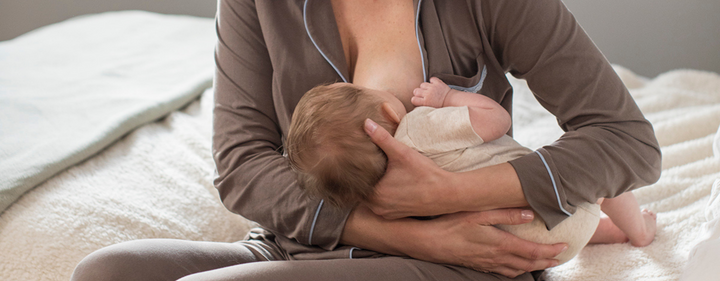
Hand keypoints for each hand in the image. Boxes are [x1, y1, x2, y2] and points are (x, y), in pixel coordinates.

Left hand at [363, 118, 454, 218]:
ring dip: (374, 187)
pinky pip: (382, 204)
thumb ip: (382, 138)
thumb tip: (366, 123)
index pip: (355, 181)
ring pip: (372, 197)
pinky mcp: (395, 216)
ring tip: (378, 172)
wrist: (448, 194)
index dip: (357, 170)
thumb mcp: (403, 153)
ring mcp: (386, 214)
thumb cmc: (425, 174)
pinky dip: (384, 195)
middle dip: (365, 178)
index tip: (359, 160)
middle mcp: (377, 208)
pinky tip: (390, 183)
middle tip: (366, 164)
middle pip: (363, 190)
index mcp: (374, 194)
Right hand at [404, 209, 566, 277]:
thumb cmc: (450, 224)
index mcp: (500, 244)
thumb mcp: (478, 213)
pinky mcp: (477, 265)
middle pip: (528, 264)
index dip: (550, 250)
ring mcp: (486, 264)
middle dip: (546, 261)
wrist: (427, 242)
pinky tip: (516, 267)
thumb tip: (530, 214)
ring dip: (533, 267)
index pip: (532, 251)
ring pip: (516, 270)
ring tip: (544, 263)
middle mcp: (496, 258)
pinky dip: (516, 270)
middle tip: (560, 256)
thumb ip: (506, 214)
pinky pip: (503, 272)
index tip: (564, 246)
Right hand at [411, 77, 451, 107]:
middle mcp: (428, 94)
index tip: (418, 100)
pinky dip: (432, 81)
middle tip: (423, 95)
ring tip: (428, 90)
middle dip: (418, 93)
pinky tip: (434, 85)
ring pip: (422, 84)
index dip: (415, 99)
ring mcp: (432, 87)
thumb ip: (423, 106)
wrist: (452, 101)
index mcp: (426, 102)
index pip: (413, 99)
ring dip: (424, 87)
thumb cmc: (441, 106)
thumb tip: (417, 104)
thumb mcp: (431, 109)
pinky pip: (431, 79)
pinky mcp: (437, 82)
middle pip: (416, 91)